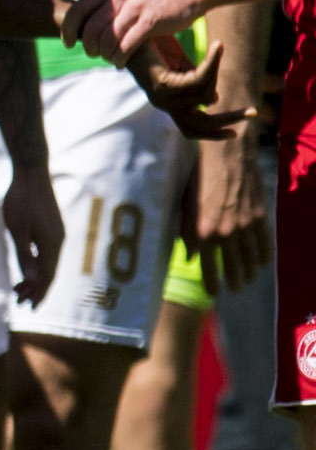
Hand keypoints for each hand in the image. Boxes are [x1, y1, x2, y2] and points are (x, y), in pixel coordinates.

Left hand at [0, 161, 63, 305]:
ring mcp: (57, 234)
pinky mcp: (52, 228)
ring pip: (49, 263)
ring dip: (36, 277)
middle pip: (50, 272)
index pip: (47, 276)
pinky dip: (38, 264)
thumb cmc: (21, 200)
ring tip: (20, 288)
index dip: (39, 293)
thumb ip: (24, 255)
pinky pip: (48, 253)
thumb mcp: (17, 230)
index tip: (29, 308)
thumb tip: (33, 279)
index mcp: (51, 243)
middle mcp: (58, 241)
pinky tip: (28, 268)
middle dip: (36, 289)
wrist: (31, 173)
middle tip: (19, 302)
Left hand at [62, 0, 199, 62]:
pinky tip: (121, 63)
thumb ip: (108, 1)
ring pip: (107, 39)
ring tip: (110, 58)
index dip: (68, 29)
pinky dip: (120, 58)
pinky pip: (126, 45)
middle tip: (93, 54)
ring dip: (105, 54)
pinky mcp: (150, 21)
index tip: (68, 43)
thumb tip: (86, 21)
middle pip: (89, 29)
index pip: (77, 10)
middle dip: (88, 46)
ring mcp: (135, 8)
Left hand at [124, 36, 239, 138]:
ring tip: (221, 48)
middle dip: (227, 121)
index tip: (237, 130)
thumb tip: (213, 99)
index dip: (214, 133)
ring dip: (217, 73)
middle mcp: (164, 105)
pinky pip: (197, 80)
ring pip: (204, 96)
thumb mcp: (182, 68)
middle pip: (200, 123)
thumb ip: (197, 82)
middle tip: (253, 113)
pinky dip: (211, 64)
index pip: (193, 129)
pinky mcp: (161, 84)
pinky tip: (218, 46)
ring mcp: (161, 97)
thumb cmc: (156, 48)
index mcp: (170, 104)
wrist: (130, 33)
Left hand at [182, 123, 271, 292]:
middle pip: (232, 265)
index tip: (214, 293)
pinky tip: (263, 264)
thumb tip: (189, 257)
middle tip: (235, 289)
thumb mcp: (184, 207)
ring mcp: (245, 225)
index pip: (207, 266)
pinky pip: (265, 242)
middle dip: (233, 280)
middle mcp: (225, 232)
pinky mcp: (260, 216)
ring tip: (248, 280)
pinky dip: (264, 255)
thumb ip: (186, 233)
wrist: (226, 156)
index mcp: (203, 231)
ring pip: (250, 257)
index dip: (211, 282)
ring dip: (249, 271)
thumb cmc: (198, 179)